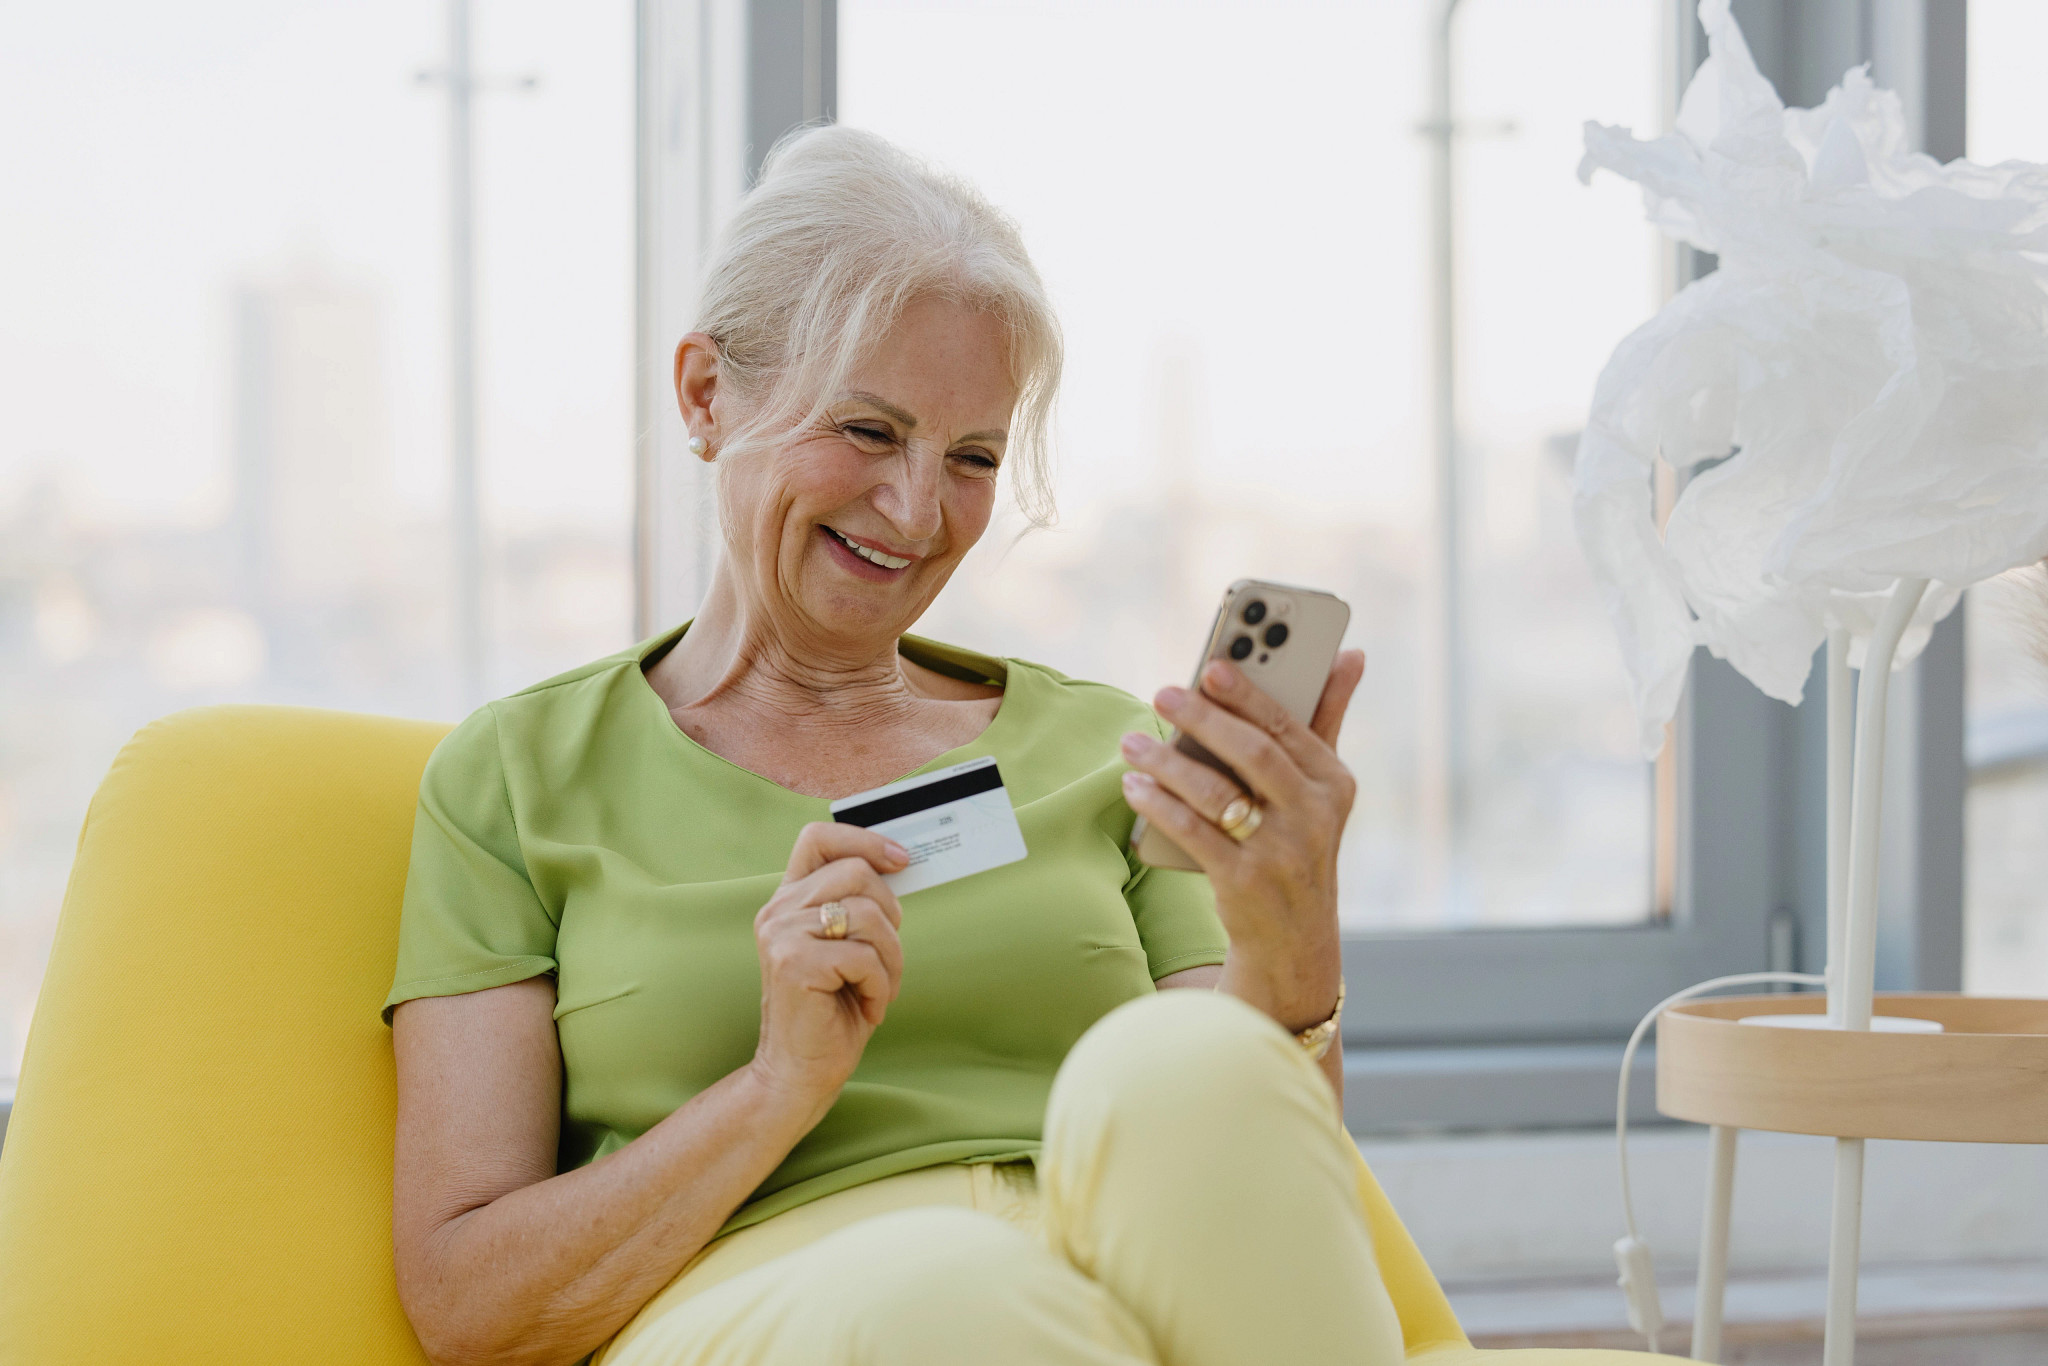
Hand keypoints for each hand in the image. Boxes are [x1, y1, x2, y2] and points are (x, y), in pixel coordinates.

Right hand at [748, 823, 908, 1111]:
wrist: (798, 1073)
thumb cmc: (831, 1012)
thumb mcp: (846, 948)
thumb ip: (857, 906)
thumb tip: (901, 864)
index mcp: (789, 901)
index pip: (818, 838)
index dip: (863, 838)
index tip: (901, 859)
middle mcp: (779, 911)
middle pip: (857, 873)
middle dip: (891, 915)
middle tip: (887, 958)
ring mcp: (782, 935)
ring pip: (868, 915)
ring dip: (890, 959)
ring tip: (879, 989)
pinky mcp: (794, 963)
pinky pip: (864, 956)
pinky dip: (880, 985)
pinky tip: (869, 1008)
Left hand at [1120, 650, 1365, 1030]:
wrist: (1293, 938)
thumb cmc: (1299, 842)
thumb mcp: (1322, 788)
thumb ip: (1328, 718)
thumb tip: (1351, 653)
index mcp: (1333, 783)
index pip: (1288, 726)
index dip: (1247, 694)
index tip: (1210, 665)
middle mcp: (1313, 816)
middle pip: (1252, 753)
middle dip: (1203, 718)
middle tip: (1162, 693)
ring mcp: (1280, 852)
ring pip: (1215, 793)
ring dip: (1168, 761)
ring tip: (1133, 741)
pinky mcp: (1243, 882)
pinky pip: (1192, 832)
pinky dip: (1159, 805)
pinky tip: (1134, 784)